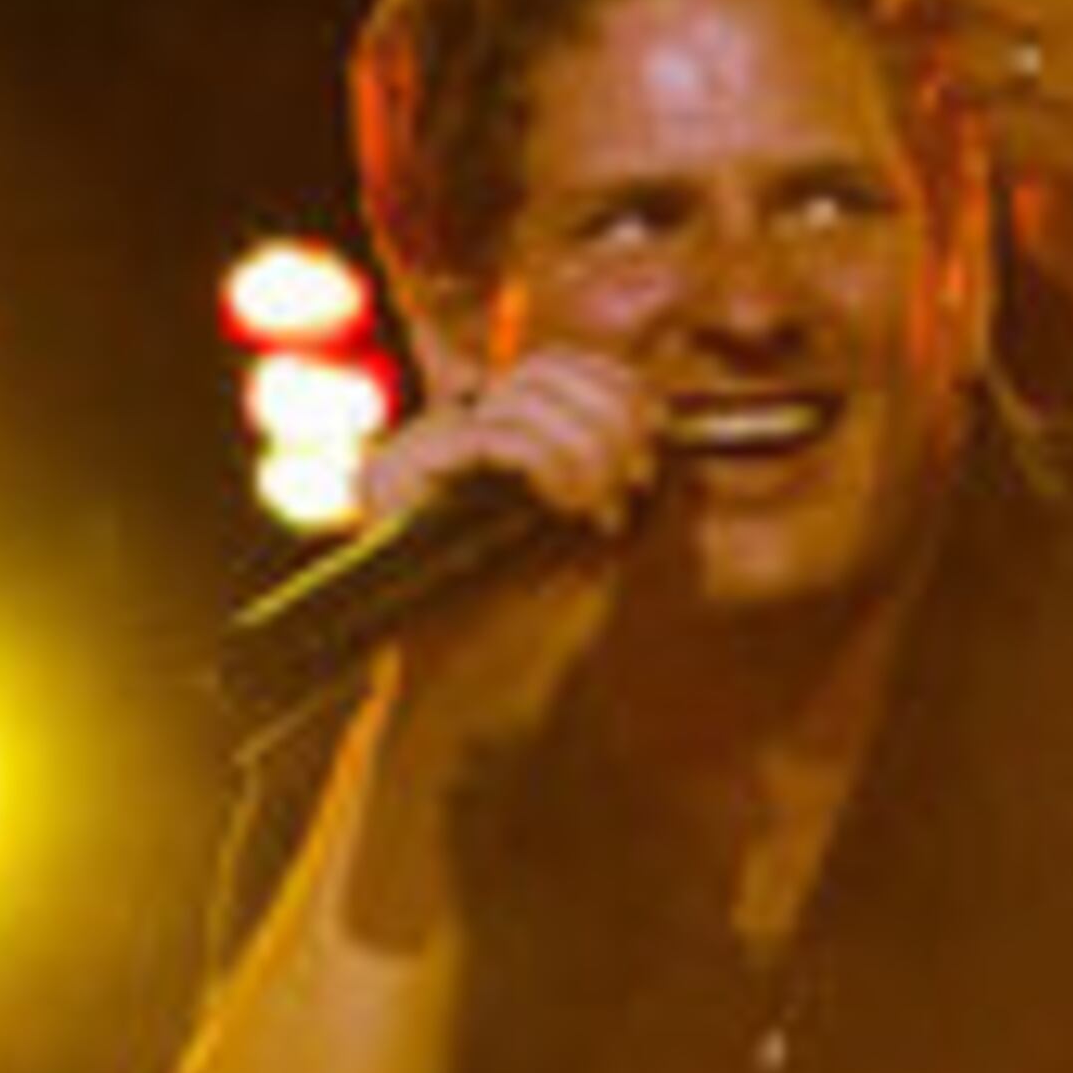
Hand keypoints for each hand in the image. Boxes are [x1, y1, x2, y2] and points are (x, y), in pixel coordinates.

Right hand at [359, 343, 654, 752]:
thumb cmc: (529, 637)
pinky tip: (576, 504)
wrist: (466, 703)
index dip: (614, 385)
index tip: (659, 428)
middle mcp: (445, 435)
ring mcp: (416, 453)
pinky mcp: (400, 478)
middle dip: (609, 415)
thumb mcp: (601, 544)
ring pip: (521, 397)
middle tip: (641, 474)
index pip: (552, 368)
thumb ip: (628, 481)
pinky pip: (491, 435)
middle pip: (540, 370)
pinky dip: (549, 459)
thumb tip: (673, 423)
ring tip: (609, 506)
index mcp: (486, 440)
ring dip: (588, 443)